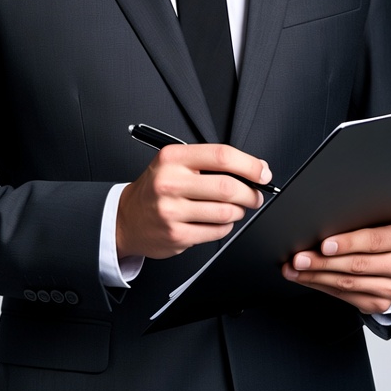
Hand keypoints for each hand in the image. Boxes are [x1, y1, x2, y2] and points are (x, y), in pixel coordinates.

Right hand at [117, 144, 271, 259]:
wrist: (127, 218)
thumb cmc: (157, 187)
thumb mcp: (174, 163)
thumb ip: (209, 162)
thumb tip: (254, 169)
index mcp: (172, 158)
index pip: (221, 156)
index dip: (249, 165)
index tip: (262, 172)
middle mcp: (170, 183)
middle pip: (227, 187)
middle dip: (250, 193)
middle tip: (255, 195)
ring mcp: (172, 211)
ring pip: (226, 212)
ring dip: (239, 211)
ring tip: (235, 208)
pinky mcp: (177, 235)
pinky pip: (217, 231)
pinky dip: (226, 226)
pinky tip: (219, 221)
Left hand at [282, 221, 390, 314]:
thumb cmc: (382, 234)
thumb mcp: (378, 221)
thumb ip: (359, 222)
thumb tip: (321, 224)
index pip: (374, 240)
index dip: (347, 243)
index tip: (323, 245)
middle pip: (358, 265)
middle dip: (323, 261)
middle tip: (299, 258)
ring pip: (349, 283)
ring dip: (316, 276)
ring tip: (295, 269)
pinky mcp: (382, 304)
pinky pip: (346, 297)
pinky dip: (322, 286)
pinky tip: (307, 278)